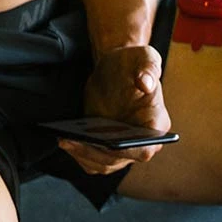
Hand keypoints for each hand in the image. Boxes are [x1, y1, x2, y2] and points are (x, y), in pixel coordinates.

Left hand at [58, 44, 170, 175]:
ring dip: (84, 155)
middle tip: (73, 140)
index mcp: (157, 124)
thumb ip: (149, 67)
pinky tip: (65, 141)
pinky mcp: (108, 150)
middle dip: (96, 152)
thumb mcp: (144, 56)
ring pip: (105, 164)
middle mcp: (143, 142)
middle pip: (120, 159)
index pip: (144, 147)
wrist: (114, 69)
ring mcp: (125, 149)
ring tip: (65, 140)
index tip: (106, 143)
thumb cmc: (131, 62)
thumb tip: (146, 83)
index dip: (126, 150)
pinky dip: (80, 156)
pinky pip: (94, 162)